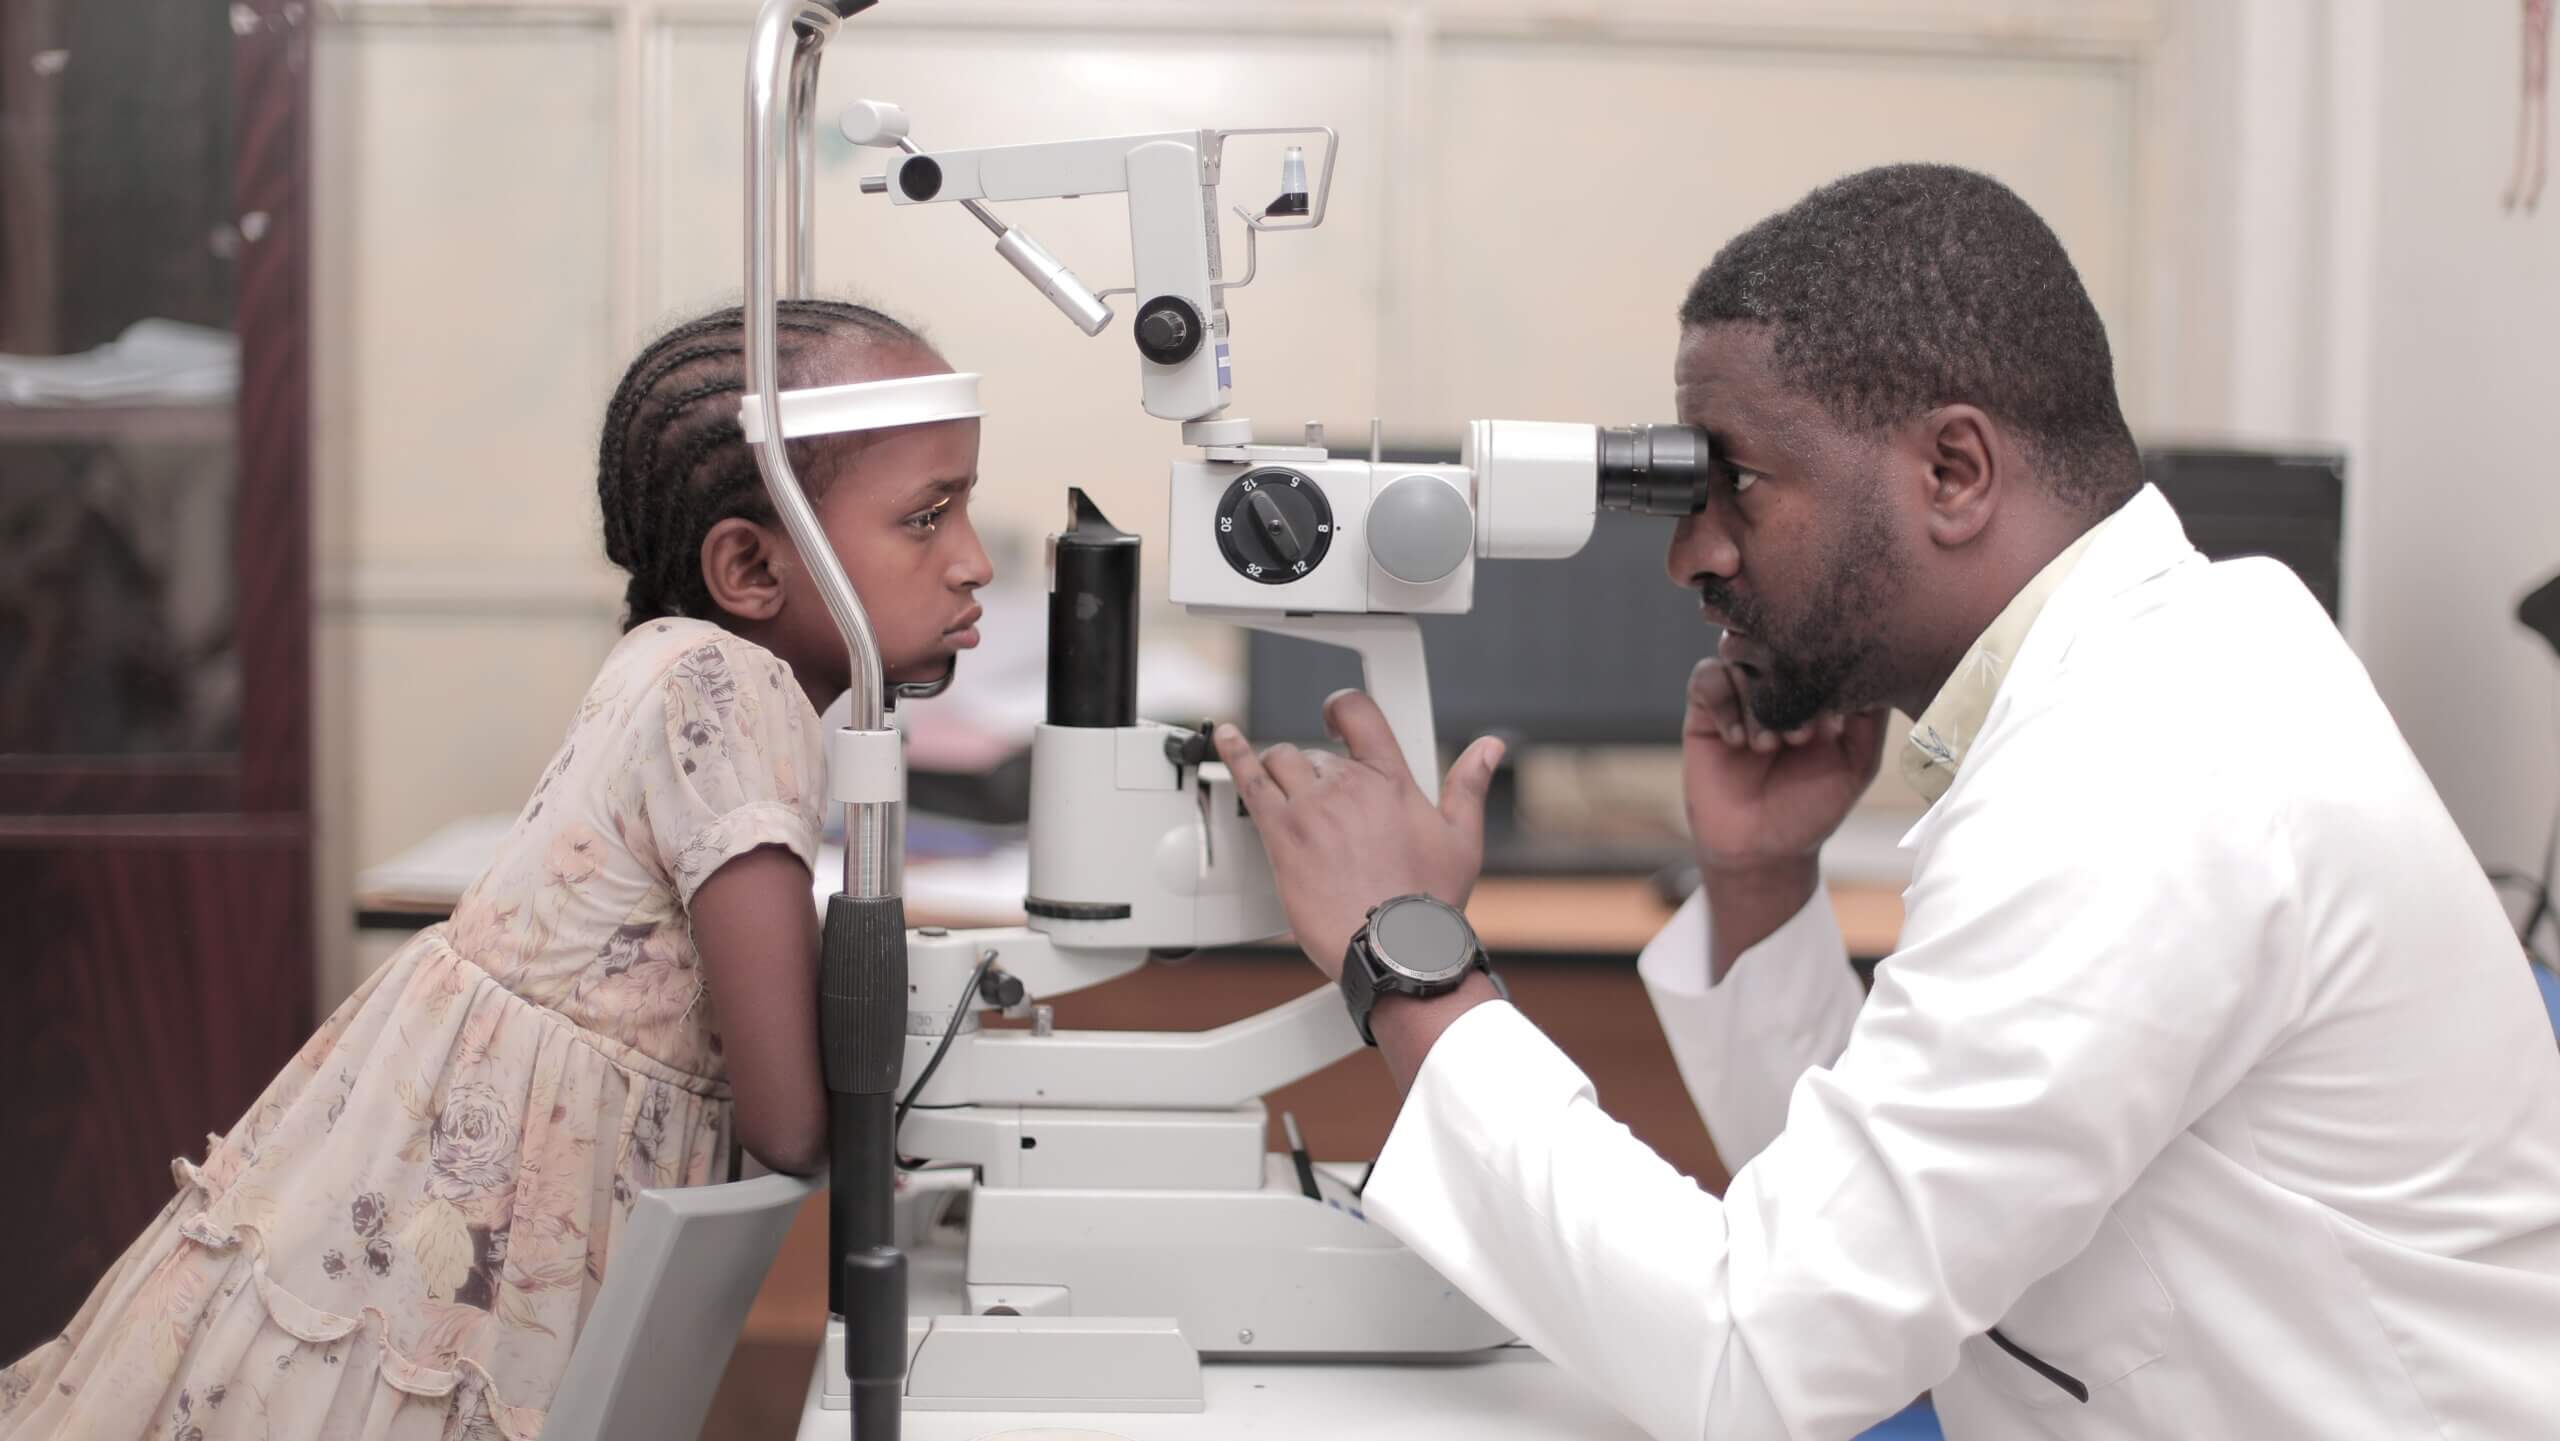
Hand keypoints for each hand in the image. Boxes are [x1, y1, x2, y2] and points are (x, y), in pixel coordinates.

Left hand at [1214, 691, 1504, 977]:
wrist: (1395, 949)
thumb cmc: (1428, 904)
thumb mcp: (1462, 839)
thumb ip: (1470, 784)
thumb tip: (1490, 748)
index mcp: (1391, 781)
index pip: (1360, 714)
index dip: (1342, 708)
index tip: (1334, 714)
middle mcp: (1349, 786)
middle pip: (1315, 752)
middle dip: (1317, 775)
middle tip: (1327, 815)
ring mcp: (1312, 808)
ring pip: (1282, 762)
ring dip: (1283, 776)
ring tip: (1291, 803)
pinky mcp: (1283, 835)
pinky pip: (1251, 781)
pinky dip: (1235, 754)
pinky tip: (1226, 740)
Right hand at [1683, 657, 1887, 874]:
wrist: (1761, 849)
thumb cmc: (1814, 807)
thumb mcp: (1857, 762)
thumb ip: (1869, 717)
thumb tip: (1881, 668)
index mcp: (1818, 689)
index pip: (1821, 649)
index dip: (1827, 670)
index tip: (1834, 718)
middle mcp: (1778, 684)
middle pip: (1778, 643)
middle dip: (1789, 683)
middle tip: (1802, 734)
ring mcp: (1741, 693)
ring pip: (1742, 658)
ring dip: (1757, 701)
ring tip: (1768, 746)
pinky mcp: (1705, 709)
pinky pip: (1708, 677)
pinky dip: (1725, 704)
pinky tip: (1738, 741)